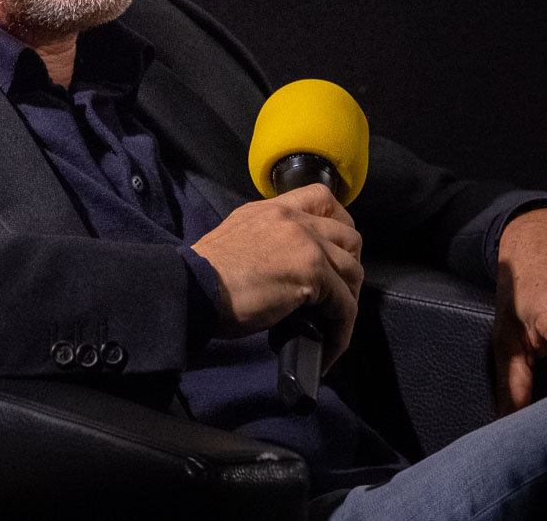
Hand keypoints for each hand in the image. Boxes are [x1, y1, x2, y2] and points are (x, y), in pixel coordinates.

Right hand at [191, 183, 362, 370]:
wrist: (193, 287)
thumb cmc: (205, 273)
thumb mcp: (236, 236)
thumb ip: (267, 238)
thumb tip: (285, 264)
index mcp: (274, 209)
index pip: (322, 199)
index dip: (338, 225)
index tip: (335, 252)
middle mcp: (294, 219)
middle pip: (349, 236)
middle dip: (350, 267)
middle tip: (337, 294)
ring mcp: (306, 244)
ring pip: (353, 271)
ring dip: (348, 302)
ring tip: (333, 327)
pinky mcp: (311, 273)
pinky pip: (344, 305)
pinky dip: (341, 331)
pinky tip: (328, 348)